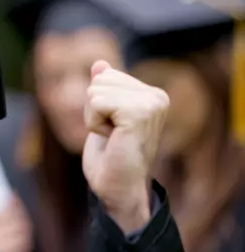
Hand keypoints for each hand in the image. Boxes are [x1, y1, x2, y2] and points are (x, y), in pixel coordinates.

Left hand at [82, 60, 168, 233]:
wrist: (118, 188)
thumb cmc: (111, 156)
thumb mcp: (103, 116)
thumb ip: (105, 89)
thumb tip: (100, 63)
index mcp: (151, 94)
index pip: (105, 75)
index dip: (98, 103)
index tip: (113, 128)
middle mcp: (157, 96)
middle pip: (99, 80)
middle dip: (94, 109)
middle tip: (112, 134)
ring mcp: (151, 104)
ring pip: (95, 91)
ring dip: (94, 117)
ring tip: (113, 137)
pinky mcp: (140, 113)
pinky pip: (96, 102)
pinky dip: (94, 123)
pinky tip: (112, 139)